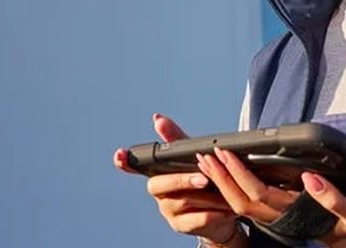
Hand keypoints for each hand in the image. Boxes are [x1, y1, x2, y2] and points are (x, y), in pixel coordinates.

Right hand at [113, 114, 243, 245]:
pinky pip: (195, 220)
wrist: (222, 213)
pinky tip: (225, 209)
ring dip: (205, 196)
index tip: (120, 154)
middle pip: (161, 184)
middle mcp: (158, 192)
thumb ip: (176, 140)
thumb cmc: (204, 181)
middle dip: (182, 180)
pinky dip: (212, 213)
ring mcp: (168, 210)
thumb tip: (157, 119)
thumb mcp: (193, 157)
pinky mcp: (181, 226)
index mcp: (157, 172)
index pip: (135, 165)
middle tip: (203, 178)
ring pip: (182, 201)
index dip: (125, 161)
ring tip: (225, 191)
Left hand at [196, 149, 345, 246]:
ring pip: (244, 204)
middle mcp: (286, 219)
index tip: (225, 153)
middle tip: (205, 154)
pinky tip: (233, 176)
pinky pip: (253, 205)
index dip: (238, 173)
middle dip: (222, 177)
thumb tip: (309, 178)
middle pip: (242, 200)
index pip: (258, 193)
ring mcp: (284, 220)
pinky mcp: (287, 217)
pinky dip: (237, 189)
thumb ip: (332, 197)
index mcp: (298, 214)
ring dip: (225, 183)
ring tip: (211, 162)